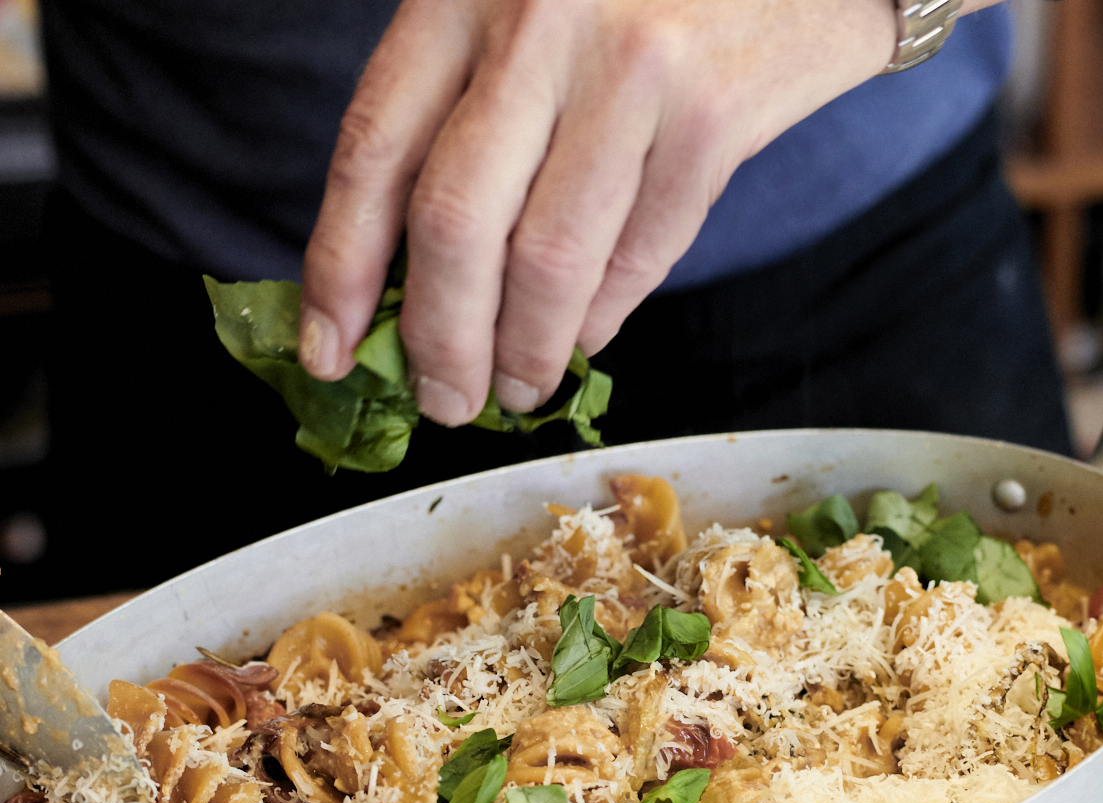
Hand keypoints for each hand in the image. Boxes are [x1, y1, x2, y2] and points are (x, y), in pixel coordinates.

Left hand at [299, 0, 901, 421]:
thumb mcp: (524, 5)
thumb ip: (466, 112)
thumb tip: (409, 280)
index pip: (375, 150)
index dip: (341, 270)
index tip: (329, 351)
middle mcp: (538, 19)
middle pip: (454, 224)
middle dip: (441, 341)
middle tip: (445, 400)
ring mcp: (631, 67)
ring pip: (547, 262)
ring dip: (524, 352)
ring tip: (517, 388)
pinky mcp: (710, 115)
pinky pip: (638, 256)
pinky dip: (603, 315)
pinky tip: (584, 334)